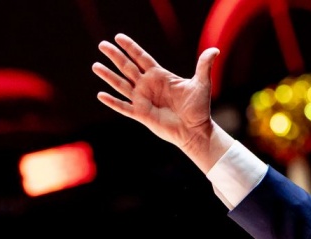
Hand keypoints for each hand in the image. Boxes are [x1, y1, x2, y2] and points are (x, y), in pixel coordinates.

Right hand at [93, 34, 223, 167]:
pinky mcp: (141, 115)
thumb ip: (204, 66)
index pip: (141, 58)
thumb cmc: (199, 108)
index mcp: (159, 76)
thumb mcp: (201, 84)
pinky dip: (112, 102)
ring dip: (108, 76)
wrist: (196, 130)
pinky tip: (100, 95)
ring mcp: (143, 100)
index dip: (130, 47)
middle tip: (102, 45)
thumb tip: (215, 49)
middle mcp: (148, 86)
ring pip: (121, 85)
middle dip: (115, 56)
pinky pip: (123, 107)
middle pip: (127, 67)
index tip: (118, 37)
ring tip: (95, 66)